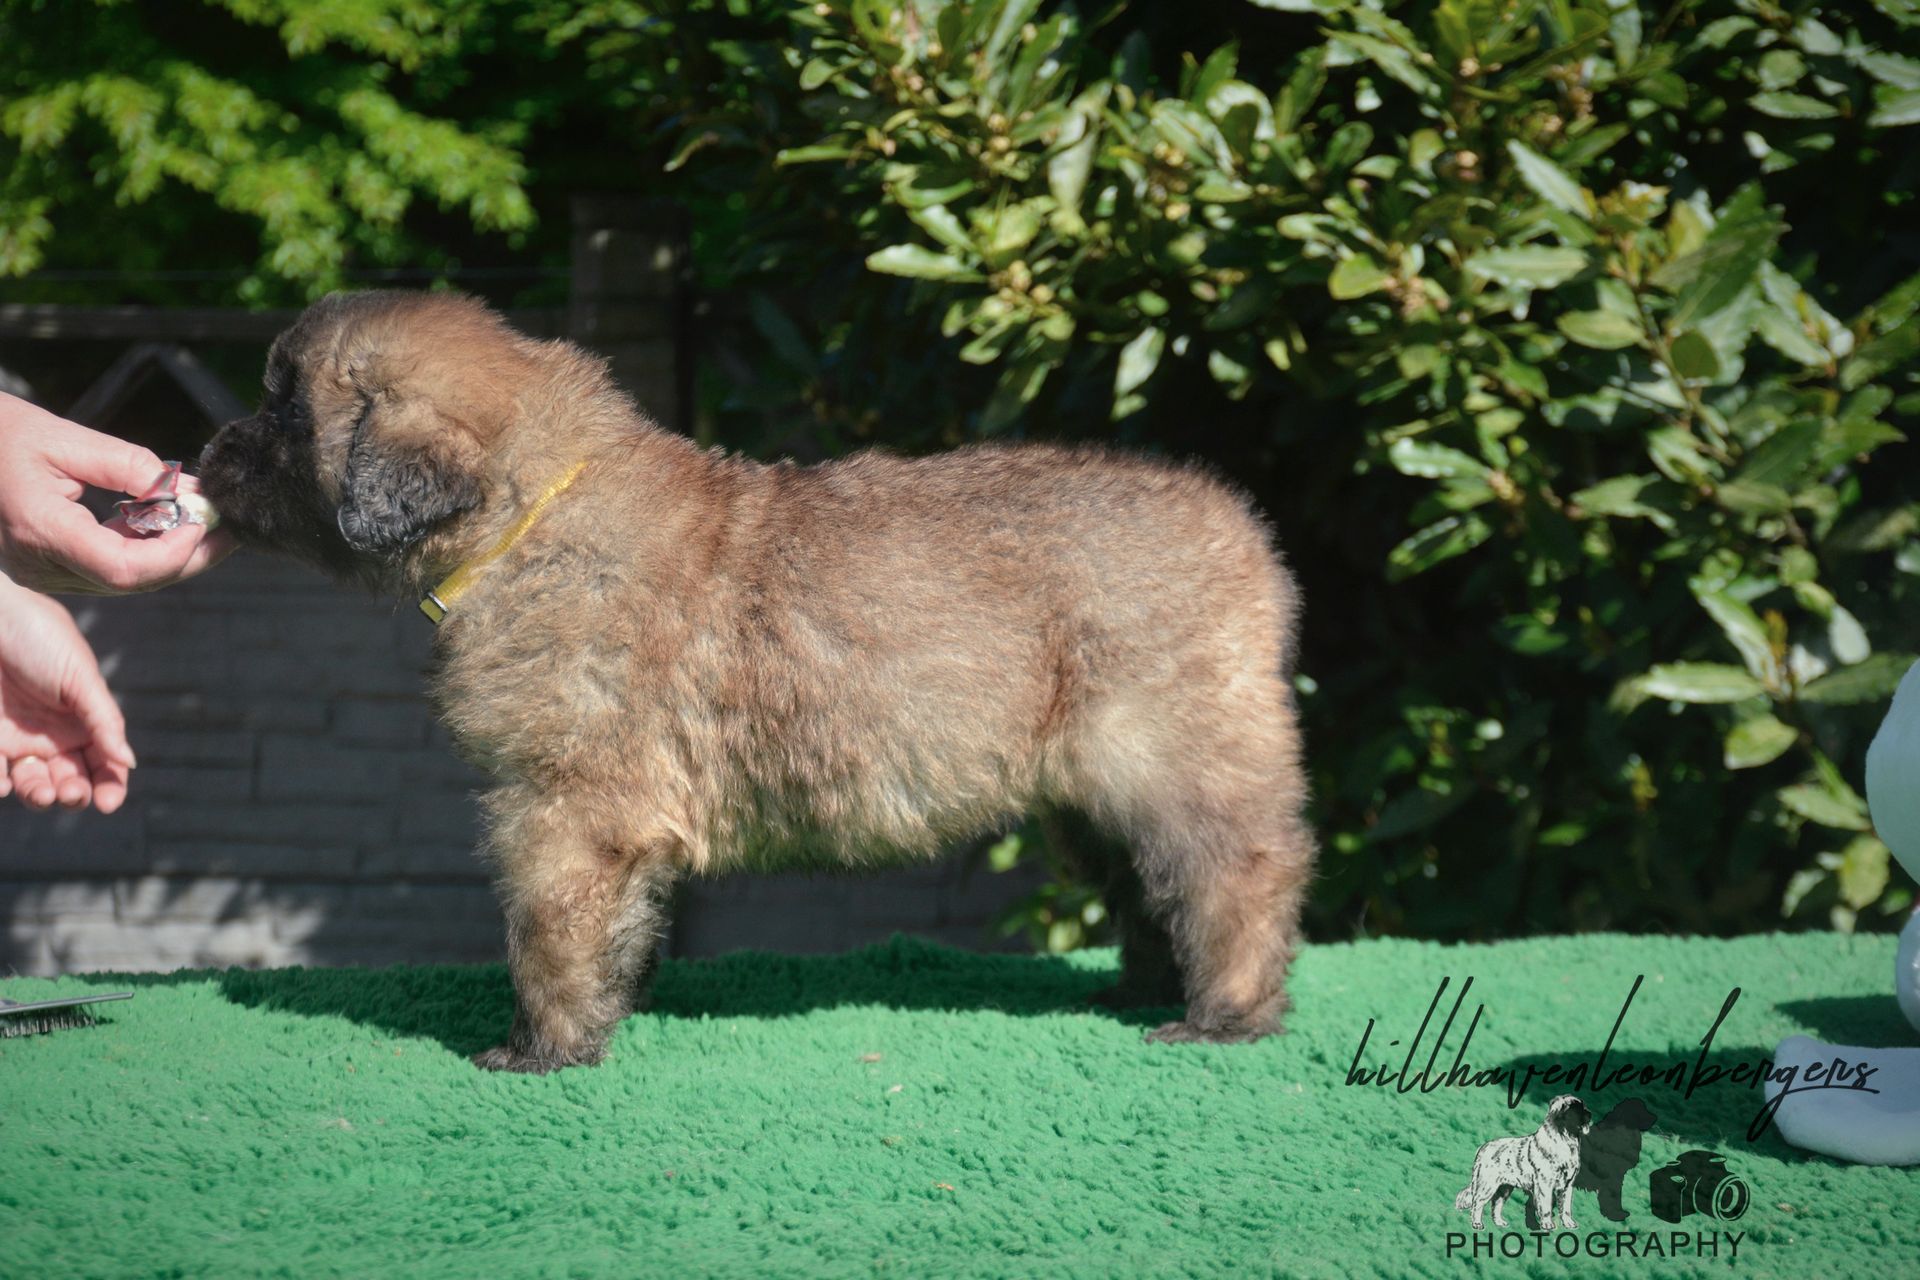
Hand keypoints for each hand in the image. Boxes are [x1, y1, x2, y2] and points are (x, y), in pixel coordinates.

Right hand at [0, 392, 233, 593]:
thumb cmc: (2, 436)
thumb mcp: (67, 439)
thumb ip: (132, 467)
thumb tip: (188, 491)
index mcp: (40, 530)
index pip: (123, 568)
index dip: (173, 551)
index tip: (201, 518)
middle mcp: (41, 564)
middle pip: (135, 581)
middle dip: (191, 556)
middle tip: (231, 529)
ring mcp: (44, 573)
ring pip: (128, 581)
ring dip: (176, 555)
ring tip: (211, 523)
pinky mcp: (51, 569)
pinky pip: (111, 570)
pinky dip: (148, 550)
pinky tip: (174, 525)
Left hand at [0, 575, 134, 812]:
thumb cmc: (40, 638)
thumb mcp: (81, 678)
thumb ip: (105, 720)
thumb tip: (130, 762)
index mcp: (86, 721)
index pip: (106, 764)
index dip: (111, 786)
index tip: (108, 803)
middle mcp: (55, 736)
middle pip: (71, 781)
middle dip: (75, 795)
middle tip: (70, 793)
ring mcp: (20, 739)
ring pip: (34, 785)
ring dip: (40, 796)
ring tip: (42, 792)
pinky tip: (2, 783)